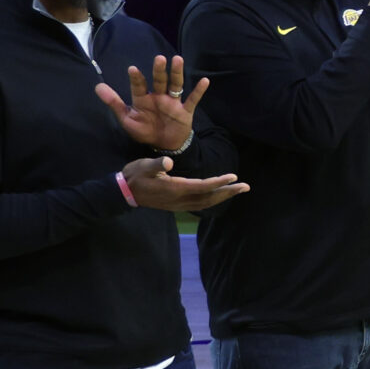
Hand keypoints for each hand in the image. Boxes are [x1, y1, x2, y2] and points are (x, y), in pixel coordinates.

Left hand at [95, 55, 207, 152]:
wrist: (164, 146)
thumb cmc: (144, 131)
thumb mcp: (126, 119)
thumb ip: (114, 103)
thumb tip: (97, 86)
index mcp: (143, 99)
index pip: (139, 86)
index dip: (137, 78)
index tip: (133, 69)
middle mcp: (158, 97)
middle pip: (159, 81)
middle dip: (159, 70)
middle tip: (159, 58)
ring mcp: (173, 103)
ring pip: (176, 85)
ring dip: (177, 73)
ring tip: (178, 60)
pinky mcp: (185, 111)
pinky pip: (193, 99)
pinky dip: (199, 91)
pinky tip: (205, 81)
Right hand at [121, 154, 247, 210]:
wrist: (124, 192)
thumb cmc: (134, 175)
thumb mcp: (143, 166)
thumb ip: (156, 164)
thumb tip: (168, 162)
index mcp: (174, 188)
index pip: (202, 186)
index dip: (218, 182)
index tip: (233, 177)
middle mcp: (179, 199)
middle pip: (209, 197)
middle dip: (228, 192)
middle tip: (246, 187)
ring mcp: (178, 205)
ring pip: (205, 203)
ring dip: (222, 197)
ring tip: (237, 190)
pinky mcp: (176, 206)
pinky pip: (199, 205)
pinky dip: (212, 200)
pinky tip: (218, 196)